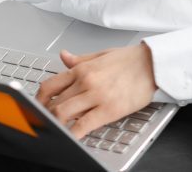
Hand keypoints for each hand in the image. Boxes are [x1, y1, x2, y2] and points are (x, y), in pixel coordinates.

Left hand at [37, 43, 156, 138]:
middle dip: (47, 116)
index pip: (50, 86)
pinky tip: (71, 137)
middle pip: (54, 104)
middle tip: (46, 123)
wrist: (152, 63)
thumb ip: (79, 59)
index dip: (39, 100)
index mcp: (82, 69)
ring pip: (64, 114)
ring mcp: (96, 96)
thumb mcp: (100, 55)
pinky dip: (73, 134)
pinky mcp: (109, 109)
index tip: (39, 107)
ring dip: (57, 124)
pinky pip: (84, 125)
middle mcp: (85, 81)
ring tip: (56, 130)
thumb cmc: (129, 60)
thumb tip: (63, 56)